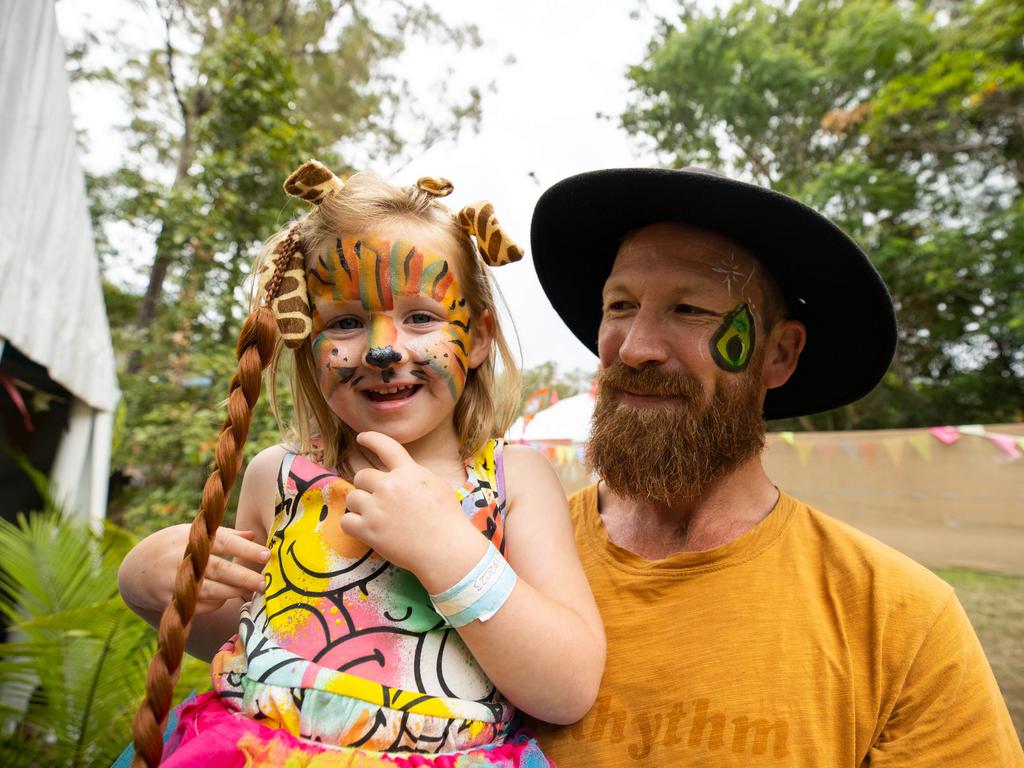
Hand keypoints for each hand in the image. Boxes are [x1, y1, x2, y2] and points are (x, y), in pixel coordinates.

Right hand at [120, 524, 268, 615]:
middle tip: (266, 582)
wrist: (136, 570)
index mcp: (189, 537)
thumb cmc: (174, 546)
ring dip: (236, 592)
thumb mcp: (193, 533)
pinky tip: (227, 595)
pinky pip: (203, 605)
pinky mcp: (171, 601)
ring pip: (213, 591)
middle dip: (245, 577)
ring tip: (256, 589)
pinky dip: (218, 601)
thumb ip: (225, 535)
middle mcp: (181, 560)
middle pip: (220, 570)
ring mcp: (174, 582)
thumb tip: (253, 536)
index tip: (267, 555)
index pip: (223, 543)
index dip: (245, 550)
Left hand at [342, 431, 484, 581]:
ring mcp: (377, 508)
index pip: (384, 446)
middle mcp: (390, 486)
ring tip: (374, 516)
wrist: (446, 549)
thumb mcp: (436, 485)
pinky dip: (353, 524)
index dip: (370, 438)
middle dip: (367, 486)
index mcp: (408, 472)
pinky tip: (364, 528)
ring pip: (352, 498)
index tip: (361, 438)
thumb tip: (398, 473)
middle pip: (362, 476)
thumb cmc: (447, 518)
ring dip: (360, 505)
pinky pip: (346, 521)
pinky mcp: (369, 530)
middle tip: (378, 499)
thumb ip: (413, 475)